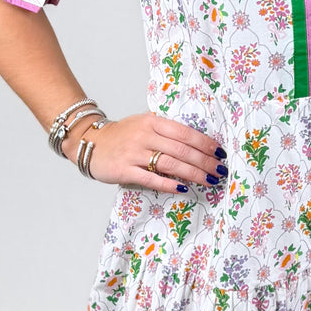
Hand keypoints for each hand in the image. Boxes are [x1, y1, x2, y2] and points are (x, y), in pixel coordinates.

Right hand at [65, 112, 226, 190]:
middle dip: (205, 162)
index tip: (220, 153)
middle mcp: (144, 135)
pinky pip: (151, 178)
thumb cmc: (123, 136)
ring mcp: (134, 153)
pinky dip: (169, 184)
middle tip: (220, 171)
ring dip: (193, 173)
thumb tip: (199, 145)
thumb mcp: (145, 124)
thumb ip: (167, 132)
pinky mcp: (124, 170)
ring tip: (209, 181)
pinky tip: (183, 188)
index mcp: (153, 121)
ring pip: (170, 164)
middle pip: (182, 150)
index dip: (205, 144)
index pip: (185, 133)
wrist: (90, 142)